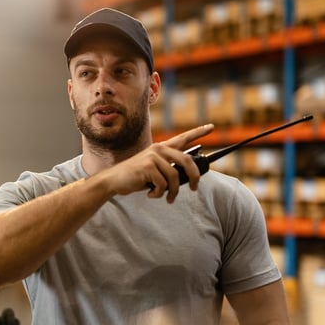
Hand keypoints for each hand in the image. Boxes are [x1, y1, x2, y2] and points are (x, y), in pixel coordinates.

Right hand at [97, 123, 213, 202]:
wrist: (114, 180)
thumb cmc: (136, 177)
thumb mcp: (154, 169)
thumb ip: (169, 169)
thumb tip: (189, 179)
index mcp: (161, 148)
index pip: (183, 138)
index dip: (198, 132)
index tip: (211, 127)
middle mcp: (158, 149)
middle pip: (186, 160)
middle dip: (194, 176)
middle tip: (194, 188)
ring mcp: (152, 157)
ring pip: (175, 177)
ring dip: (173, 192)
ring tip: (167, 198)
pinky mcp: (147, 167)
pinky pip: (163, 184)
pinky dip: (159, 193)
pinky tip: (151, 194)